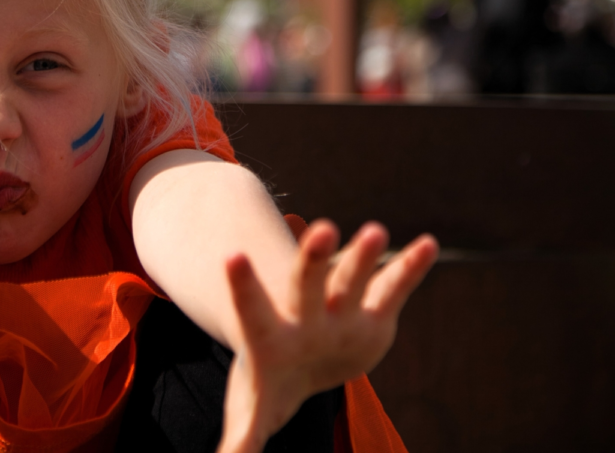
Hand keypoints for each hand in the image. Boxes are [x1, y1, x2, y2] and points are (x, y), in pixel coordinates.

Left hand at [215, 220, 437, 452]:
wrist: (299, 360)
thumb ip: (243, 436)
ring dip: (363, 256)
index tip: (232, 255)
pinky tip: (429, 244)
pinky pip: (393, 288)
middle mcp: (304, 314)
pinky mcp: (373, 314)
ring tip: (377, 232)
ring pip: (350, 277)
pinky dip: (410, 267)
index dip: (243, 285)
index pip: (252, 308)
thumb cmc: (269, 383)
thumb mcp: (254, 411)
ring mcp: (339, 309)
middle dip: (313, 259)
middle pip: (305, 284)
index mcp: (270, 335)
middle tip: (322, 230)